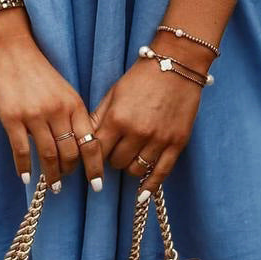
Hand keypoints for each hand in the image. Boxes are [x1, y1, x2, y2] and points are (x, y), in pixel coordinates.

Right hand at [0, 7, 103, 193]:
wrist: (9, 49)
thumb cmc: (36, 69)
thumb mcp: (62, 88)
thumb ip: (71, 113)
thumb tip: (77, 143)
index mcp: (73, 102)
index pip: (90, 141)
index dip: (95, 166)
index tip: (97, 184)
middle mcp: (58, 110)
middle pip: (70, 152)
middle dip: (70, 171)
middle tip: (66, 181)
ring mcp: (34, 115)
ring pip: (48, 155)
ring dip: (51, 175)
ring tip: (52, 186)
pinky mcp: (13, 117)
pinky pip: (21, 150)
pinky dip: (25, 167)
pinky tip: (27, 177)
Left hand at [91, 42, 203, 198]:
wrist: (176, 65)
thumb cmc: (141, 77)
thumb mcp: (114, 93)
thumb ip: (98, 117)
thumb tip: (84, 139)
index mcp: (117, 118)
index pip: (97, 151)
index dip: (94, 153)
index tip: (95, 154)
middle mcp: (137, 132)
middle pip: (116, 163)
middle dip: (113, 158)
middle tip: (117, 148)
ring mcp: (158, 139)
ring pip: (136, 170)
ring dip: (130, 166)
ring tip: (132, 154)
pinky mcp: (177, 143)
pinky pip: (161, 173)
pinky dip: (150, 187)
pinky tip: (142, 195)